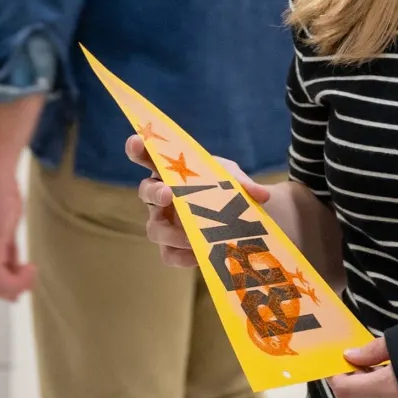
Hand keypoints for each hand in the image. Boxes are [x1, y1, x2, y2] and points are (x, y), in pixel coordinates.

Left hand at [0, 170, 36, 300]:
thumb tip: (14, 268)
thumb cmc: (1, 198)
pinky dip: (18, 278)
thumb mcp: (4, 230)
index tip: (22, 284)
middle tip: (29, 282)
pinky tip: (29, 266)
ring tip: (31, 272)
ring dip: (17, 284)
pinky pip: (2, 276)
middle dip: (12, 289)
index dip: (5, 288)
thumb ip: (6, 251)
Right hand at [128, 134, 271, 268]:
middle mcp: (162, 197)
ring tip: (191, 234)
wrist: (239, 216)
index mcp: (171, 173)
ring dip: (170, 231)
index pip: (149, 158)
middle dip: (154, 192)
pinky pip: (168, 255)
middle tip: (168, 194)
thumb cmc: (226, 189)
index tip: (136, 141)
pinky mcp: (172, 248)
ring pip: (153, 229)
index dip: (138, 149)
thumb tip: (261, 195)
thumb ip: (243, 183)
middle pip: (145, 192)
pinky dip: (182, 256)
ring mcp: (164, 223)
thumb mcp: (234, 180)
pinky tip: (198, 254)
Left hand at [327, 336, 397, 397]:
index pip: (345, 389)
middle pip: (360, 394)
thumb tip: (351, 355)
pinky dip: (391, 389)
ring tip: (387, 362)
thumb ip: (374, 349)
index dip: (335, 375)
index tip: (336, 360)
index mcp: (391, 386)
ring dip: (375, 383)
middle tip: (362, 356)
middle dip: (356, 375)